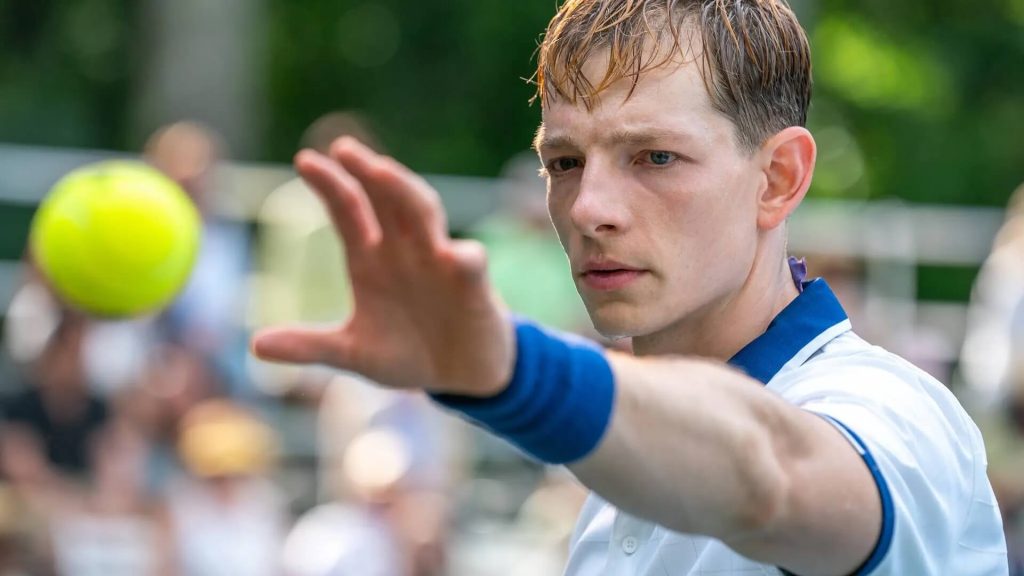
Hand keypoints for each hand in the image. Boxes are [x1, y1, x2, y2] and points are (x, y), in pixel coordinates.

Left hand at [251, 138, 514, 396]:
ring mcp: (438, 262)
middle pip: (384, 199)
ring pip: (423, 214)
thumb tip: (255, 346)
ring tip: (383, 172)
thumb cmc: (408, 355)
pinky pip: (469, 264)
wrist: (460, 376)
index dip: (330, 185)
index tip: (305, 160)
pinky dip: (463, 257)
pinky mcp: (472, 284)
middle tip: (344, 148)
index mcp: (370, 260)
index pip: (348, 210)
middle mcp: (403, 250)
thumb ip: (309, 345)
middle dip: (366, 172)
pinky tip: (455, 255)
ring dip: (404, 192)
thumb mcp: (353, 353)